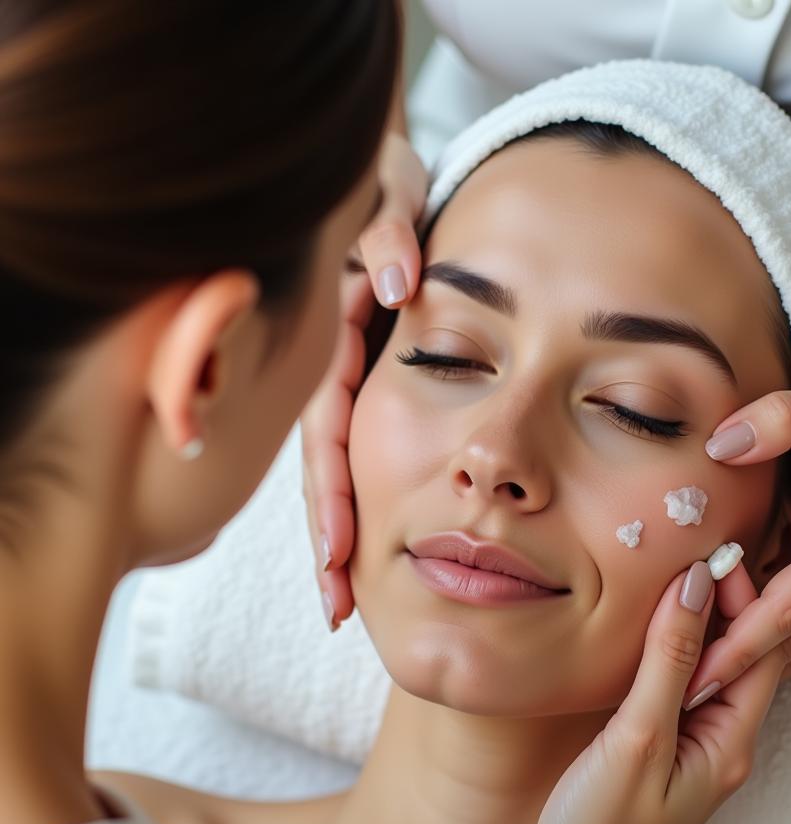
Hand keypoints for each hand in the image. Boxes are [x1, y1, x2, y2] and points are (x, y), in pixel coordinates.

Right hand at [301, 132, 427, 626]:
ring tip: (341, 597)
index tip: (341, 552)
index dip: (334, 490)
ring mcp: (343, 384)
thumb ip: (386, 234)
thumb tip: (394, 284)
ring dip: (336, 533)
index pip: (328, 428)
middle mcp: (330, 372)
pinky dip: (353, 502)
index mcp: (330, 339)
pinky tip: (359, 550)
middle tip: (337, 605)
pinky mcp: (357, 388)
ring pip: (333, 469)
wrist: (378, 179)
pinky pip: (353, 453)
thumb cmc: (384, 188)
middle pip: (324, 465)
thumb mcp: (385, 197)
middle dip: (328, 535)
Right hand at [499, 561, 783, 823]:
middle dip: (727, 602)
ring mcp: (682, 749)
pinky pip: (670, 689)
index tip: (719, 548)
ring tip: (675, 571)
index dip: (749, 597)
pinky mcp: (648, 753)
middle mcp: (716, 743)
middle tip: (699, 545)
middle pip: (738, 656)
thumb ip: (669, 661)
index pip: (759, 651)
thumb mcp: (638, 739)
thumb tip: (697, 585)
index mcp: (730, 743)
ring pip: (702, 670)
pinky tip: (643, 628)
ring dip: (694, 622)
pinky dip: (663, 651)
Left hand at [684, 368, 790, 702]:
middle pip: (785, 644)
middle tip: (671, 684)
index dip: (732, 647)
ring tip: (687, 668)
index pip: (782, 615)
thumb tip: (720, 445)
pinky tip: (725, 633)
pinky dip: (767, 636)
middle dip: (729, 665)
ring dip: (747, 656)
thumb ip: (783, 419)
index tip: (687, 677)